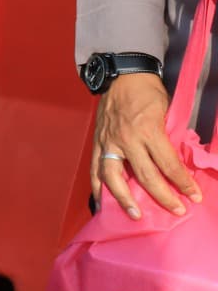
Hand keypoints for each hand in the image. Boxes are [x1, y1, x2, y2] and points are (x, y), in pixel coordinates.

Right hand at [93, 71, 201, 219]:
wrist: (122, 76)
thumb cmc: (148, 93)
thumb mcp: (166, 113)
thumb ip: (168, 138)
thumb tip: (175, 163)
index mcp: (148, 131)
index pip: (168, 164)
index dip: (183, 183)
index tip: (194, 197)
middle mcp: (127, 139)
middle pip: (144, 175)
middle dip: (162, 196)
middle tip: (176, 210)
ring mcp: (109, 142)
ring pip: (113, 176)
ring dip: (124, 198)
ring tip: (134, 215)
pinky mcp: (97, 142)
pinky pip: (95, 168)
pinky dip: (97, 187)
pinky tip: (101, 202)